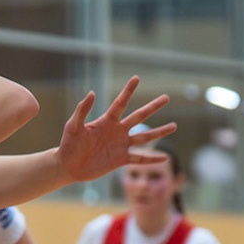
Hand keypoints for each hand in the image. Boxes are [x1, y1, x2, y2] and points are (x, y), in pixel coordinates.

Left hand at [54, 79, 177, 184]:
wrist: (68, 166)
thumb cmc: (68, 144)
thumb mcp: (73, 126)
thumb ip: (82, 110)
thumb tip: (92, 93)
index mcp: (106, 121)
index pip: (120, 103)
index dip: (128, 91)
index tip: (136, 77)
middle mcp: (117, 131)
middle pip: (139, 116)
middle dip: (152, 107)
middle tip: (166, 97)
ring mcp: (121, 145)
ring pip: (144, 137)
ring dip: (159, 131)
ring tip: (174, 125)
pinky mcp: (121, 160)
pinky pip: (139, 159)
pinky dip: (151, 159)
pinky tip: (164, 158)